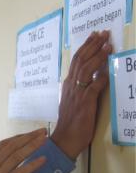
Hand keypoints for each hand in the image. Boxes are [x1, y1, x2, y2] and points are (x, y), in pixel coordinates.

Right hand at [0, 128, 46, 172]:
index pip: (2, 145)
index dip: (18, 138)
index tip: (30, 134)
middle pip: (11, 146)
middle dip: (28, 137)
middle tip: (42, 131)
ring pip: (16, 156)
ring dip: (32, 146)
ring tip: (45, 139)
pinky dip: (32, 165)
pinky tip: (43, 160)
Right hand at [51, 31, 111, 159]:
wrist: (66, 138)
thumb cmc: (71, 122)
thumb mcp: (73, 101)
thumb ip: (81, 88)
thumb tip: (93, 76)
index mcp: (68, 84)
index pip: (76, 61)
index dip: (86, 47)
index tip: (95, 36)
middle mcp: (71, 86)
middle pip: (81, 60)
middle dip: (93, 45)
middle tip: (102, 33)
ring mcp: (77, 93)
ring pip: (86, 69)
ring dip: (97, 56)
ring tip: (107, 45)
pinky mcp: (84, 102)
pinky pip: (93, 86)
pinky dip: (100, 77)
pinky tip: (107, 70)